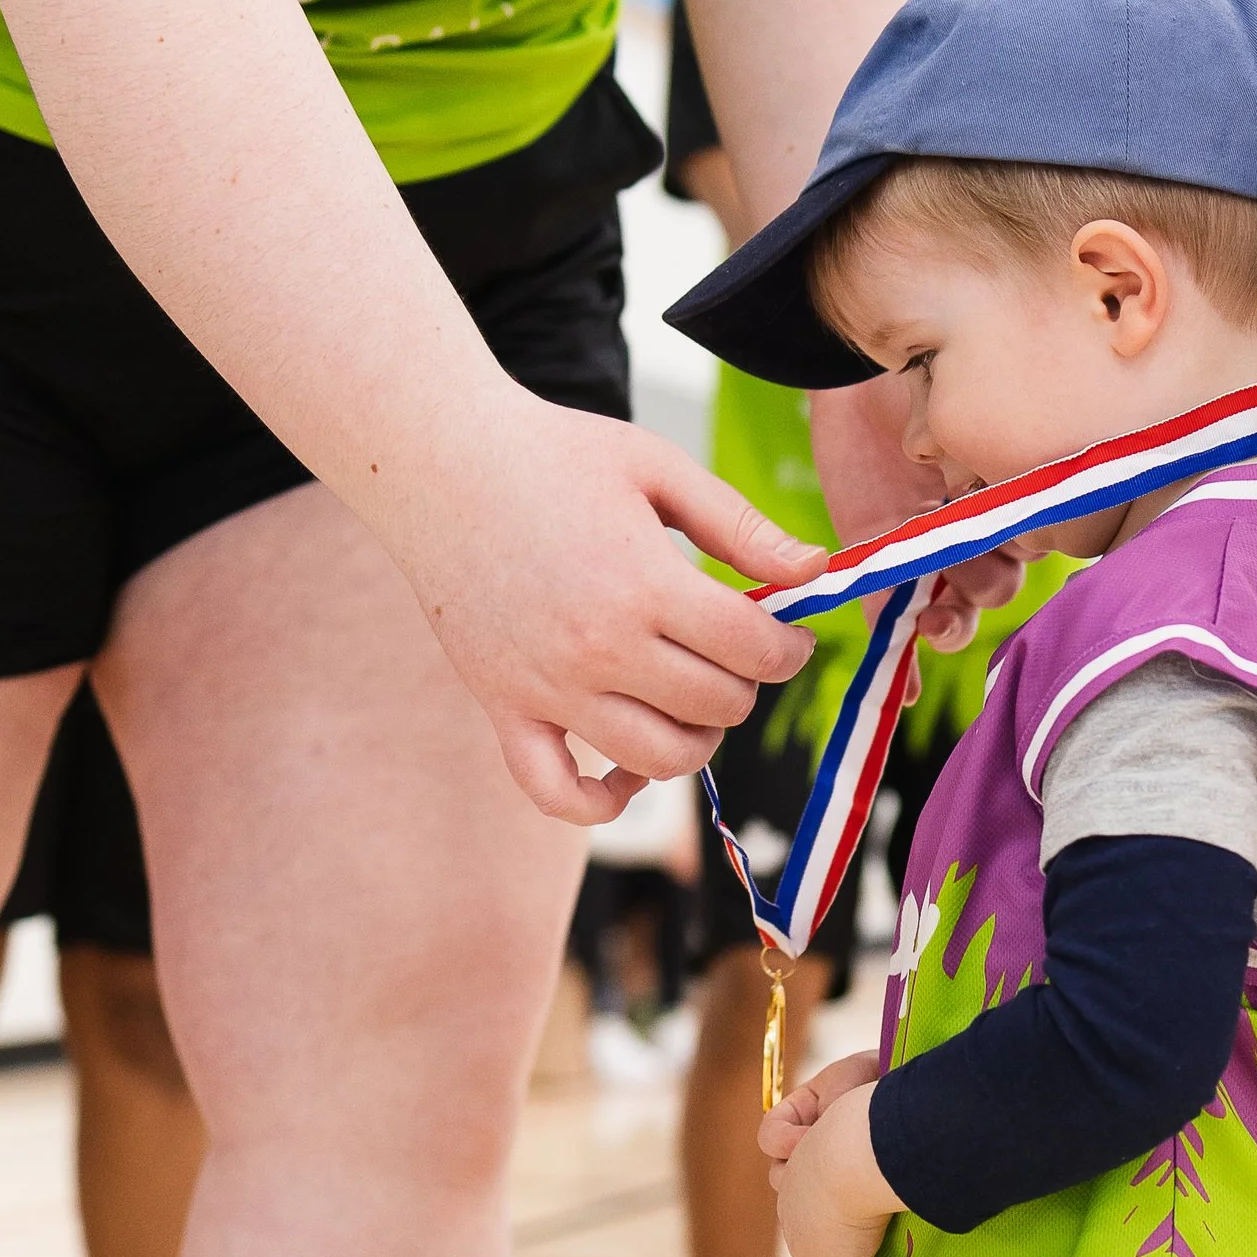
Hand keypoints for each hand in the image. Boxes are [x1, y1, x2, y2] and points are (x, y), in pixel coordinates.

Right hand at [399, 389, 819, 824]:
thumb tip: (816, 569)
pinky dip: (600, 802)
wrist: (440, 462)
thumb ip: (741, 525)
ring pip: (658, 760)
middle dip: (745, 684)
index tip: (786, 636)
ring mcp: (547, 687)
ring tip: (693, 698)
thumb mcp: (659, 469)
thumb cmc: (554, 454)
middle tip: (735, 653)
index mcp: (646, 585)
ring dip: (696, 739)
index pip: (754, 652)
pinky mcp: (503, 706)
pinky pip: (555, 792)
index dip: (788, 649)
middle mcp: (599, 648)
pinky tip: (627, 776)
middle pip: (715, 707)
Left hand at [767, 1066, 899, 1256]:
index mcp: (797, 1161)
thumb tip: (873, 1071)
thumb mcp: (858, 1076)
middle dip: (818, 1228)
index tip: (838, 1188)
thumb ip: (856, 1079)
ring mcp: (805, 1244)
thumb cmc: (865, 1111)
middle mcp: (792, 1205)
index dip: (812, 1181)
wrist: (858, 1149)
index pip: (792, 1177)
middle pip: (797, 1222)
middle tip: (857, 1234)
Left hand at [809, 378, 1020, 651]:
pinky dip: (900, 659)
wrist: (855, 365)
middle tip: (966, 548)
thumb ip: (988, 454)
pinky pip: (891, 621)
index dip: (1032, 545)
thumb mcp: (964, 407)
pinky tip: (905, 695)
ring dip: (951, 619)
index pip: (1039, 545)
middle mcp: (976, 534)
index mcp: (1010, 499)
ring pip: (956, 610)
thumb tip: (995, 490)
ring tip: (935, 614)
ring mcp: (927, 554)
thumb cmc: (926, 372)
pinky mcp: (878, 564)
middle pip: (999, 584)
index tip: (1020, 529)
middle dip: (987, 578)